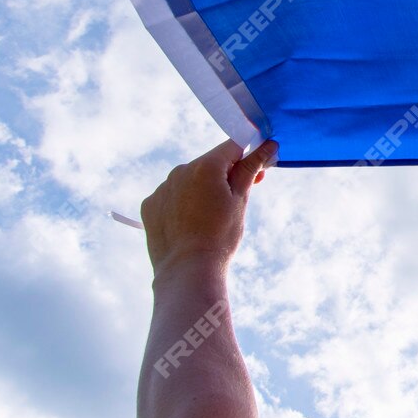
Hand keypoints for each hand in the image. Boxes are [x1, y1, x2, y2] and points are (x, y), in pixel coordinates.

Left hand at [139, 138, 278, 279]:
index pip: (232, 146)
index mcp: (206, 166)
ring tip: (210, 218)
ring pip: (189, 180)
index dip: (249, 155)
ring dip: (202, 189)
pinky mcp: (150, 204)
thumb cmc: (220, 237)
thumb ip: (250, 169)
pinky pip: (171, 196)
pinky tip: (190, 224)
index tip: (258, 170)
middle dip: (225, 175)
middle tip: (237, 200)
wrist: (187, 271)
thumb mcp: (240, 201)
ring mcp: (162, 188)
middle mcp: (180, 170)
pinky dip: (182, 203)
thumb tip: (267, 146)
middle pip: (210, 163)